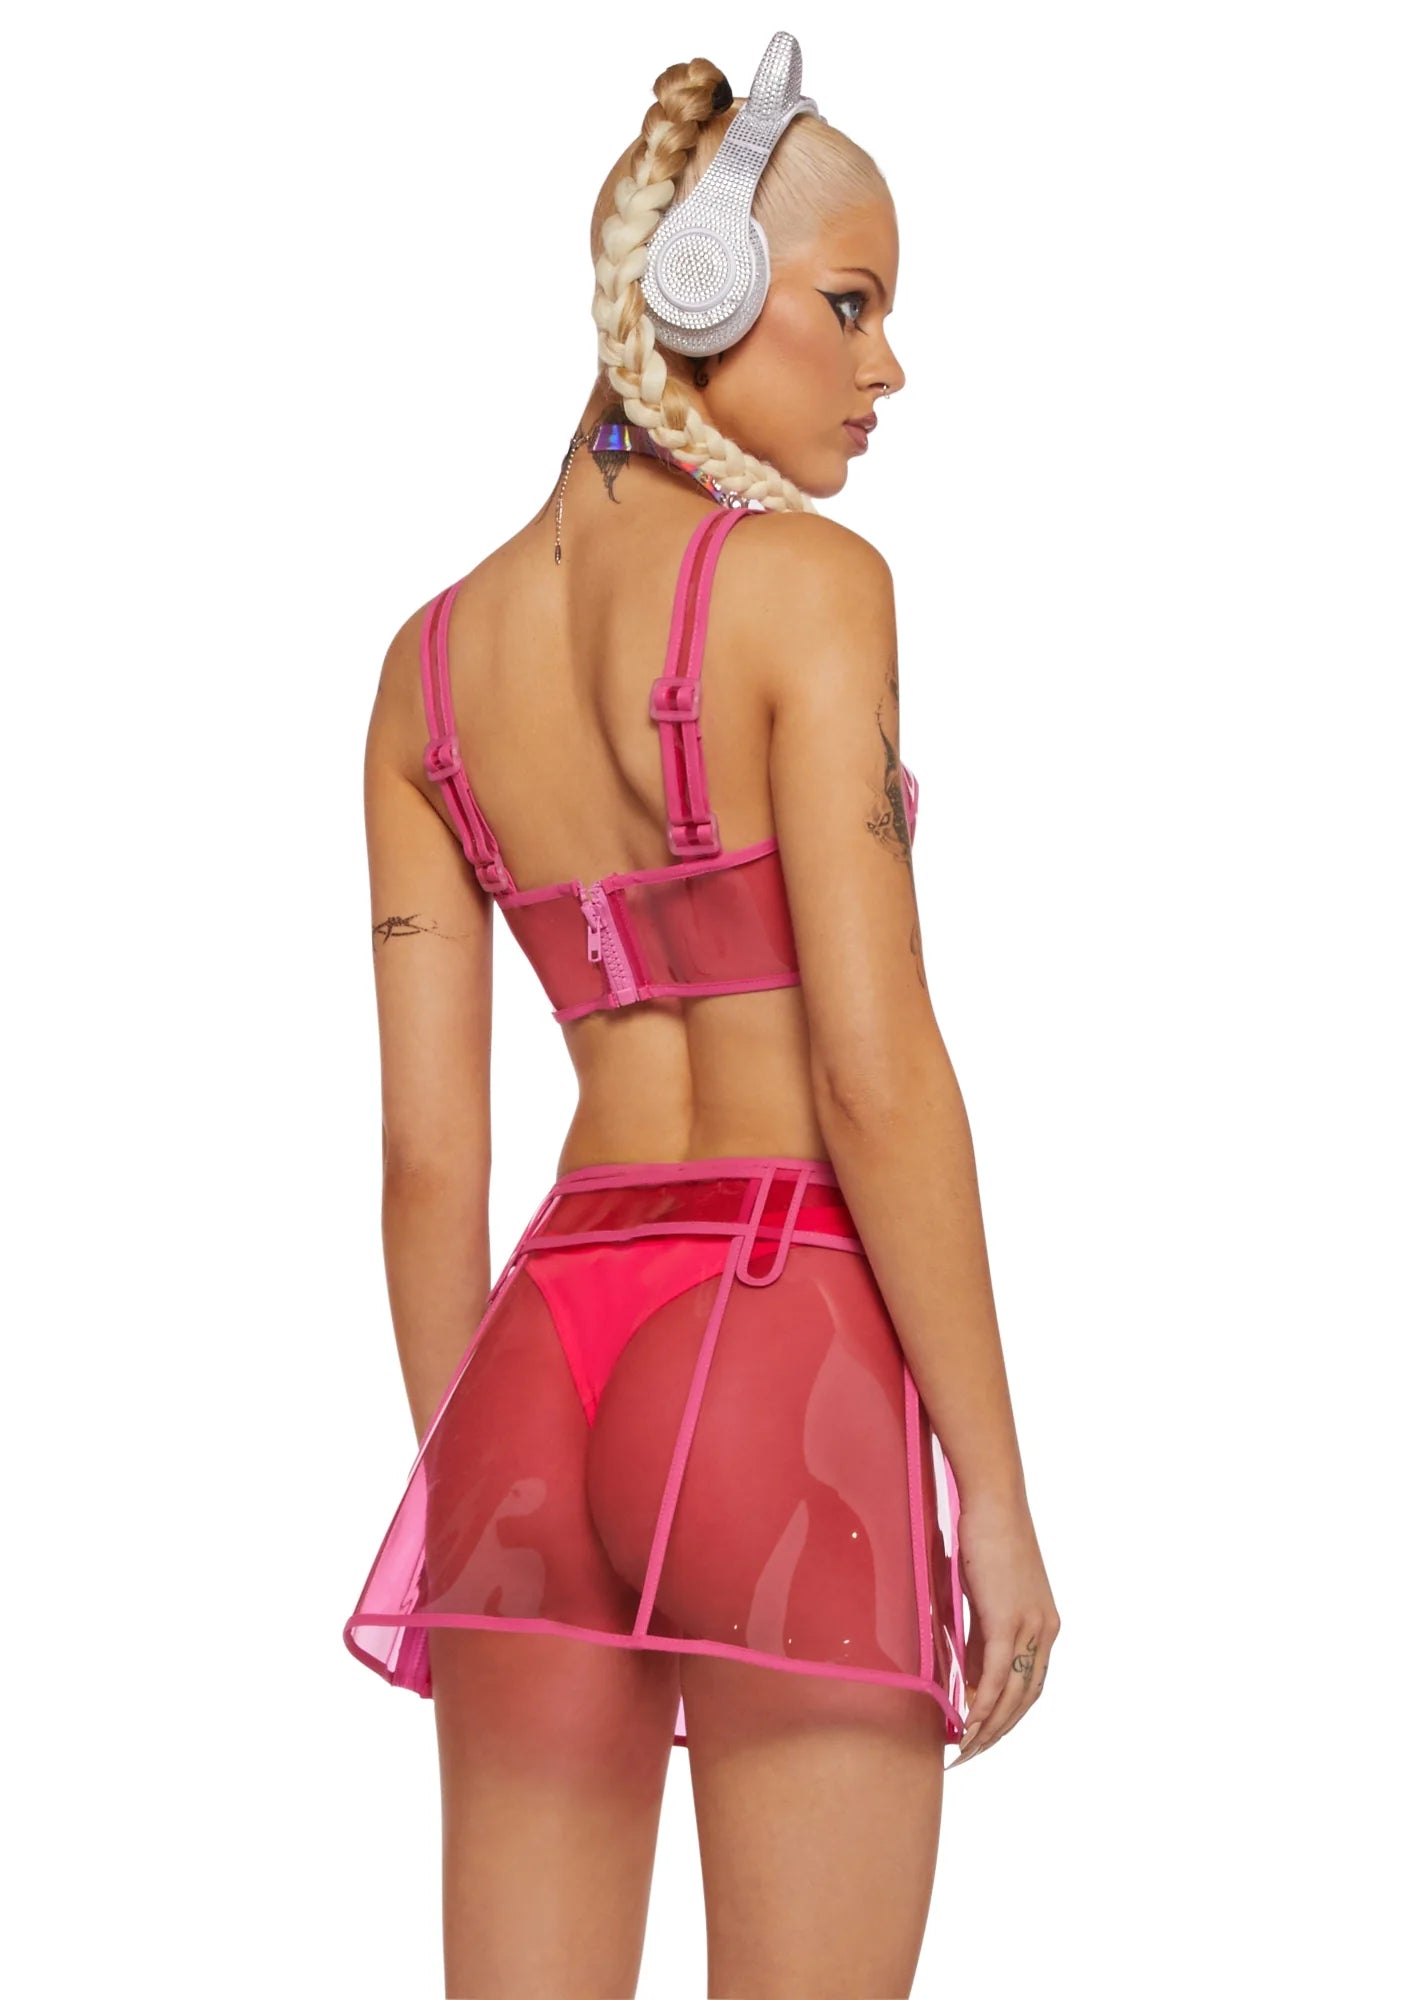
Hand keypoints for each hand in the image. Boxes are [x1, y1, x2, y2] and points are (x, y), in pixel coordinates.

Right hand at [952, 1489, 1058, 1762]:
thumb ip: (981, 1639)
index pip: (1031, 1684)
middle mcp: (1046, 1630)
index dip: (1010, 1715)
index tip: (986, 1734)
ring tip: (967, 1749)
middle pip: (1027, 1698)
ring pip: (1013, 1694)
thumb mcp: (987, 1597)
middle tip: (973, 1753)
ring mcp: (1030, 1626)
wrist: (994, 1502)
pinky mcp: (1009, 1620)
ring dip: (990, 1727)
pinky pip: (996, 1675)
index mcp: (1045, 1624)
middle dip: (1000, 1731)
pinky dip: (983, 1704)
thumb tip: (971, 1680)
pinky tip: (967, 1722)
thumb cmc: (987, 1539)